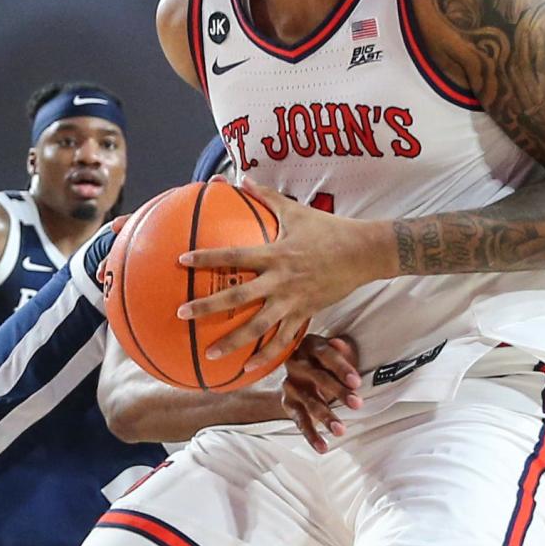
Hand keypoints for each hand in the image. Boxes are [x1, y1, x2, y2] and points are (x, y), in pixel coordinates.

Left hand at [177, 180, 386, 364]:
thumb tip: (242, 178)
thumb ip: (266, 196)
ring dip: (232, 342)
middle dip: (207, 307)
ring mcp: (292, 301)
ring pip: (258, 327)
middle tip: (182, 315)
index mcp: (274, 254)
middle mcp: (279, 280)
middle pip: (237, 297)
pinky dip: (266, 354)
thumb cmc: (328, 230)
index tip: (182, 261)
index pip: (233, 255)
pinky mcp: (305, 314)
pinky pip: (283, 340)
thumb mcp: (295, 211)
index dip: (206, 258)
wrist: (362, 254)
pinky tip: (249, 367)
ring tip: (210, 354)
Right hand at [283, 335, 362, 452]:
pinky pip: (299, 420)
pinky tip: (322, 447)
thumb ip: (342, 349)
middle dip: (338, 392)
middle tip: (357, 405)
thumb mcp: (336, 351)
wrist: (300, 368)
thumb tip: (340, 343)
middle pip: (317, 378)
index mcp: (311, 346)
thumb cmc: (327, 358)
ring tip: (340, 431)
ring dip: (325, 417)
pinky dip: (311, 435)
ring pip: (308, 402)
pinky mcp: (287, 402)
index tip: (357, 382)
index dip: (341, 368)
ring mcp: (290, 384)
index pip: (326, 355)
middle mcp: (296, 363)